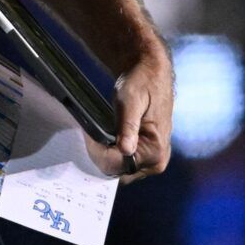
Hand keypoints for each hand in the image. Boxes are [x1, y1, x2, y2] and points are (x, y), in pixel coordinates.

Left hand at [88, 44, 173, 181]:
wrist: (150, 73)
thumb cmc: (141, 83)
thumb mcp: (130, 101)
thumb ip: (128, 126)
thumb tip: (125, 150)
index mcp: (156, 152)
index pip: (117, 165)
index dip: (97, 153)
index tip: (87, 135)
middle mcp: (157, 162)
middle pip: (118, 171)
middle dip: (100, 156)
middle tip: (88, 135)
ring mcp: (153, 160)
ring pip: (119, 168)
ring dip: (104, 155)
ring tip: (94, 135)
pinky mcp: (147, 154)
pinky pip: (124, 162)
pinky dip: (111, 153)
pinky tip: (103, 139)